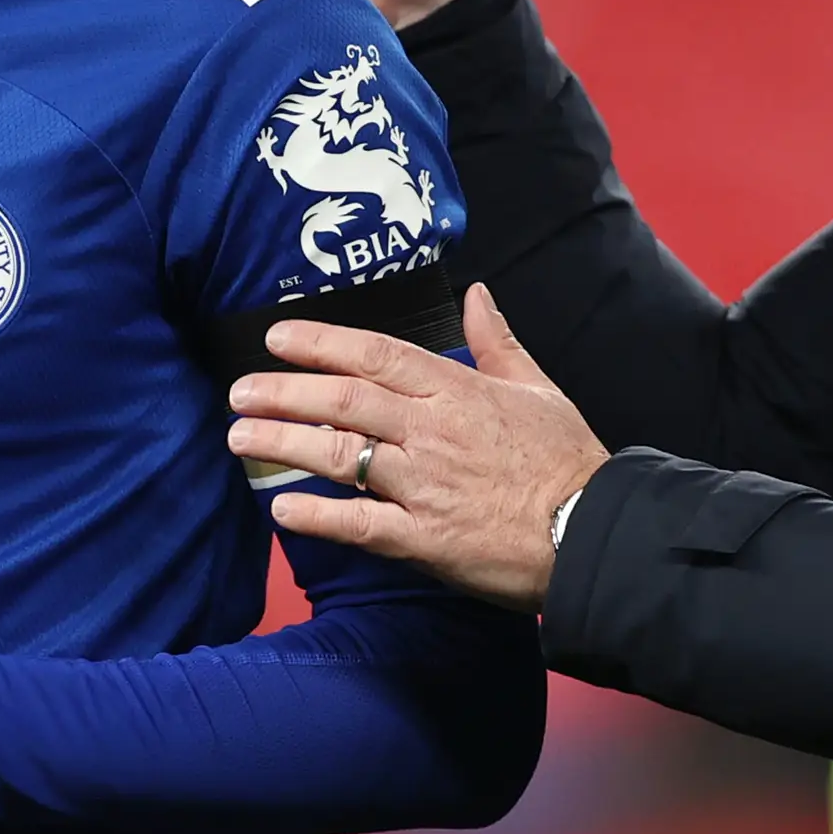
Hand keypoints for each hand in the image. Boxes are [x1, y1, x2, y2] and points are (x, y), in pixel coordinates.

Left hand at [227, 285, 603, 606]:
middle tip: (238, 391)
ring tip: (240, 438)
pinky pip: (360, 524)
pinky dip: (318, 516)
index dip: (321, 343)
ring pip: (341, 456)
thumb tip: (478, 294)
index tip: (277, 338)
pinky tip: (281, 508)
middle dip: (283, 392)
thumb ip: (498, 342)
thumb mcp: (539, 389)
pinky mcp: (426, 539)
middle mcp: (433, 431)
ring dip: (284, 444)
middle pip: (344, 401)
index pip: (375, 355)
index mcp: (458, 391)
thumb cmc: (569, 463)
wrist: (594, 532)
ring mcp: (426, 485)